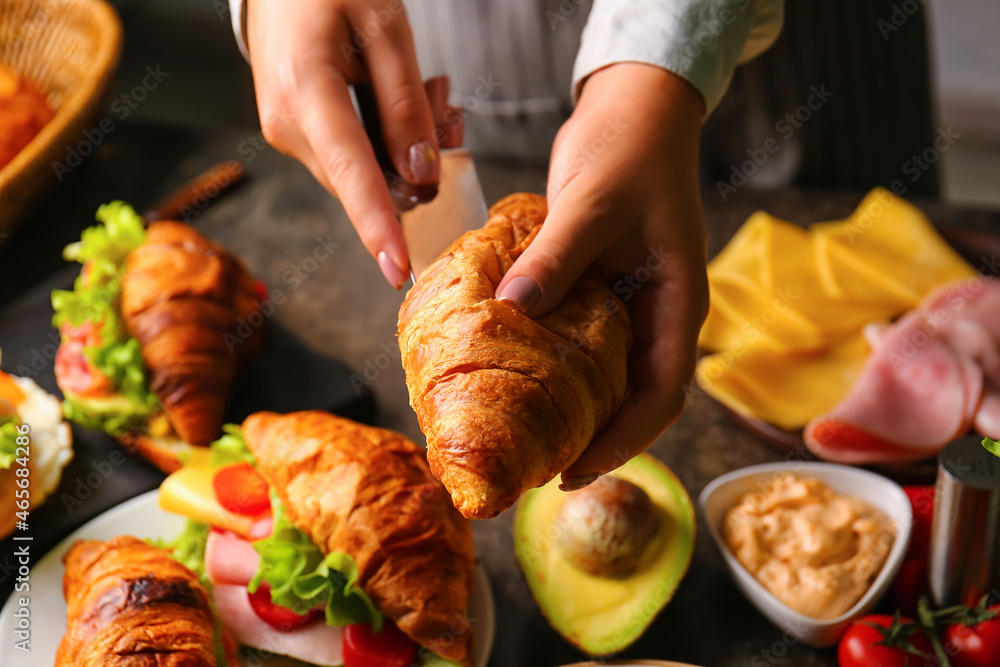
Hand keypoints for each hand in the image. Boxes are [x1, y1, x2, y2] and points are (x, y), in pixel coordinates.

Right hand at [246, 0, 461, 287]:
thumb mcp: (385, 26)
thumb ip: (405, 104)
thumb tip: (421, 174)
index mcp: (304, 89)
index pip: (351, 173)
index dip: (378, 225)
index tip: (399, 268)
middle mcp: (288, 124)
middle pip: (365, 181)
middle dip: (417, 166)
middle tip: (447, 109)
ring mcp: (289, 133)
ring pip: (363, 174)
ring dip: (406, 152)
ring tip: (430, 96)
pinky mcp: (298, 133)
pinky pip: (353, 158)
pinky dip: (387, 143)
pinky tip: (406, 107)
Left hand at [494, 63, 709, 489]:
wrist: (632, 110)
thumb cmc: (630, 151)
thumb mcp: (594, 204)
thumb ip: (557, 257)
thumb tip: (512, 308)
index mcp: (677, 305)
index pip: (660, 395)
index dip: (622, 443)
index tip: (574, 472)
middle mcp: (655, 313)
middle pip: (631, 397)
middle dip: (592, 438)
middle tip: (537, 468)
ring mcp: (627, 302)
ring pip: (603, 373)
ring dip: (569, 406)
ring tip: (522, 435)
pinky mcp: (597, 287)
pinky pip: (576, 338)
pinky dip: (549, 360)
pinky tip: (511, 372)